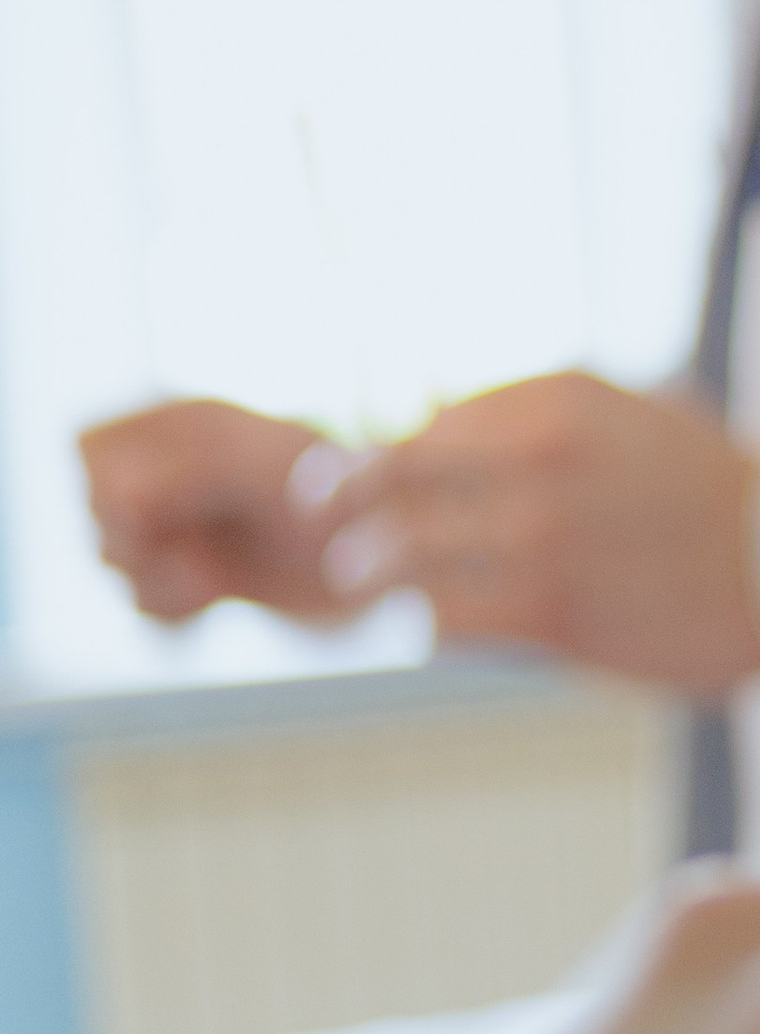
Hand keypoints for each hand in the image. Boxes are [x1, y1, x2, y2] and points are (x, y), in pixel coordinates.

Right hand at [80, 397, 344, 623]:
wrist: (398, 559)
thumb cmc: (346, 491)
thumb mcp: (271, 470)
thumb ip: (191, 472)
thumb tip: (119, 495)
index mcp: (184, 420)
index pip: (88, 448)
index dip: (110, 488)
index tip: (155, 513)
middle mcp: (173, 467)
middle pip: (93, 510)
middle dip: (132, 544)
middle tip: (195, 559)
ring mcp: (182, 521)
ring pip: (112, 561)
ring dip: (156, 582)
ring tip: (214, 580)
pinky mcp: (195, 573)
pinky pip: (144, 604)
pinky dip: (173, 613)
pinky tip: (217, 599)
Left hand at [312, 374, 759, 688]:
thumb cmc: (712, 496)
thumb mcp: (634, 415)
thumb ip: (545, 414)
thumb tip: (447, 420)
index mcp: (556, 398)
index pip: (427, 420)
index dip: (389, 454)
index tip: (374, 482)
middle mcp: (536, 456)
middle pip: (388, 472)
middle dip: (342, 499)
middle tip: (329, 521)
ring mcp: (540, 536)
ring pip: (398, 551)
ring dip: (368, 571)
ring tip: (363, 584)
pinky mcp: (550, 613)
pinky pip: (442, 622)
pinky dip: (424, 626)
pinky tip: (432, 628)